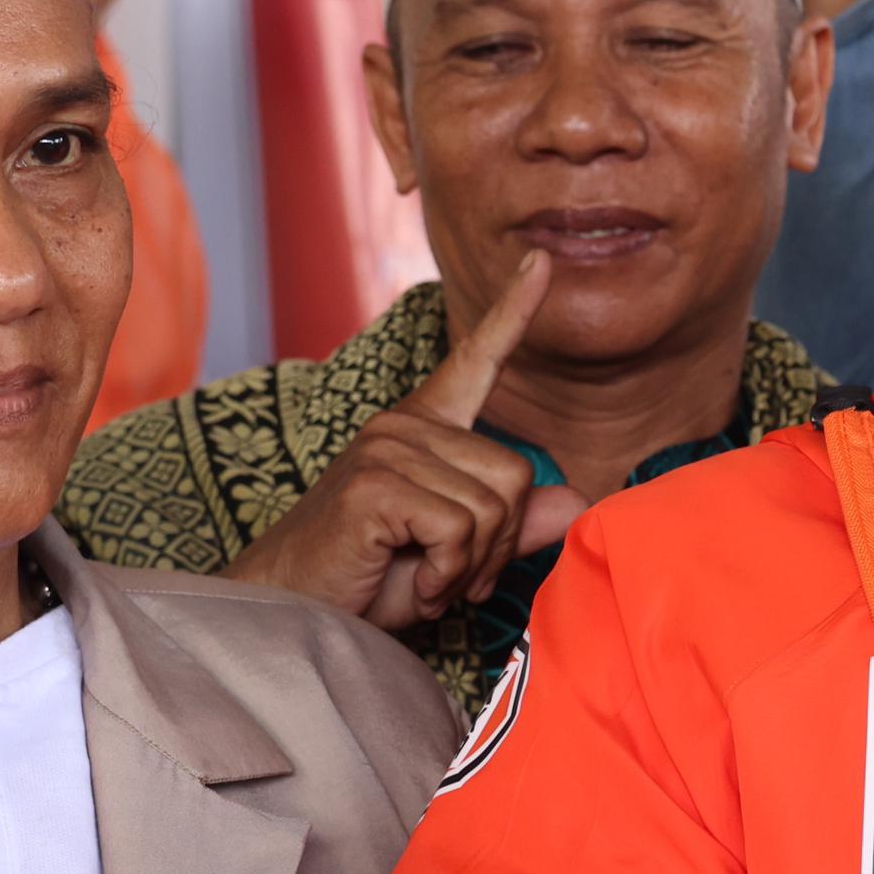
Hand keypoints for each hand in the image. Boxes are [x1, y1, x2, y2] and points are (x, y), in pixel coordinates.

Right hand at [230, 257, 583, 632]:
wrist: (294, 611)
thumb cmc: (370, 580)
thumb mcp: (457, 554)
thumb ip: (513, 526)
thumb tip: (579, 501)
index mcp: (425, 428)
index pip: (477, 359)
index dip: (514, 311)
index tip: (541, 261)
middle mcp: (404, 424)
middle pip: (515, 475)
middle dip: (495, 544)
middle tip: (451, 574)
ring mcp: (387, 448)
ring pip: (492, 507)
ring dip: (469, 564)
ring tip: (427, 577)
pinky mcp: (375, 483)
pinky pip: (459, 529)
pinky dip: (448, 573)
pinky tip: (414, 581)